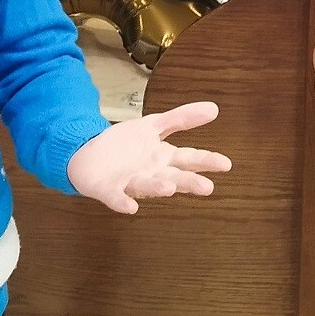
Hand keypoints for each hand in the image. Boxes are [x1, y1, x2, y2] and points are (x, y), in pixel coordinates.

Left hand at [67, 101, 232, 214]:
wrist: (87, 153)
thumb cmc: (125, 145)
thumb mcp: (153, 125)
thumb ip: (181, 118)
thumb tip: (214, 108)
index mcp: (163, 159)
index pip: (189, 159)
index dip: (206, 161)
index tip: (226, 164)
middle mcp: (151, 174)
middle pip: (173, 178)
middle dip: (189, 182)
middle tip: (207, 188)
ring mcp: (130, 183)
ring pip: (147, 187)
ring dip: (157, 189)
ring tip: (168, 188)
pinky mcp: (108, 190)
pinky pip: (116, 198)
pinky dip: (122, 203)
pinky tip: (130, 207)